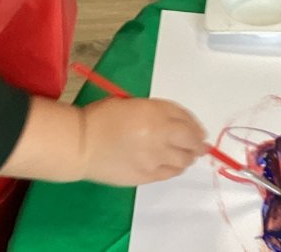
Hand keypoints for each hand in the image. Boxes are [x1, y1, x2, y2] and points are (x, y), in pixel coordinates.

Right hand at [78, 97, 206, 185]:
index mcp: (156, 116)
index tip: (199, 131)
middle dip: (197, 145)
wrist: (81, 144)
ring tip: (184, 155)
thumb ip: (161, 111)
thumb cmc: (104, 116)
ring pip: (183, 162)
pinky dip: (174, 168)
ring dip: (187, 157)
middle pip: (191, 144)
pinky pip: (169, 174)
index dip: (196, 127)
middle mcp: (159, 138)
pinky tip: (170, 164)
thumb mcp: (135, 103)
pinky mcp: (145, 177)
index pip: (188, 123)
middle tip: (198, 146)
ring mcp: (153, 160)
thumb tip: (183, 125)